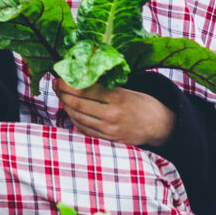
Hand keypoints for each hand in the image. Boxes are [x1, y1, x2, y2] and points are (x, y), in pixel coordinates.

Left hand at [52, 77, 174, 147]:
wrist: (159, 126)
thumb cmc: (142, 103)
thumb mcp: (127, 89)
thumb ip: (105, 86)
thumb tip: (80, 75)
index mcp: (118, 98)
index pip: (86, 89)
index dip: (68, 83)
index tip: (59, 76)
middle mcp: (112, 115)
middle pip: (78, 103)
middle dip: (62, 93)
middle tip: (56, 84)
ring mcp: (109, 130)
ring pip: (78, 117)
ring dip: (66, 105)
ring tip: (62, 96)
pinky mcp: (107, 140)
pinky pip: (84, 129)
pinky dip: (74, 119)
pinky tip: (71, 110)